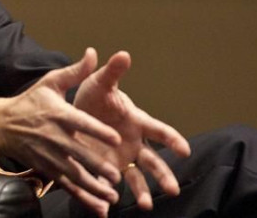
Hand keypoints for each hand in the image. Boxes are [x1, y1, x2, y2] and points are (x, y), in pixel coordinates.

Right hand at [0, 49, 123, 215]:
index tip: (115, 137)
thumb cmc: (31, 102)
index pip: (81, 123)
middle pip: (79, 153)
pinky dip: (83, 197)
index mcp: (59, 114)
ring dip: (94, 186)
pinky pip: (68, 186)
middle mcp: (55, 137)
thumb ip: (75, 72)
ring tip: (112, 193)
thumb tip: (94, 54)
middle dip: (98, 165)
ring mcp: (51, 156)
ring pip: (75, 174)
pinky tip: (101, 207)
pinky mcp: (48, 169)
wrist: (3, 124)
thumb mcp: (50, 83)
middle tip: (116, 175)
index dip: (98, 131)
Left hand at [74, 48, 190, 211]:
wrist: (72, 114)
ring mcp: (122, 157)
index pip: (158, 130)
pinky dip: (111, 196)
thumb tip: (123, 53)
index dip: (172, 139)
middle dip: (164, 175)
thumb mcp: (98, 83)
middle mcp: (134, 143)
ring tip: (145, 205)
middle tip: (173, 190)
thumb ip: (112, 72)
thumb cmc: (92, 97)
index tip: (184, 149)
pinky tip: (108, 208)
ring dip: (143, 191)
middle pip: (154, 161)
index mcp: (136, 121)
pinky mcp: (107, 167)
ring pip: (137, 177)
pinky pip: (111, 184)